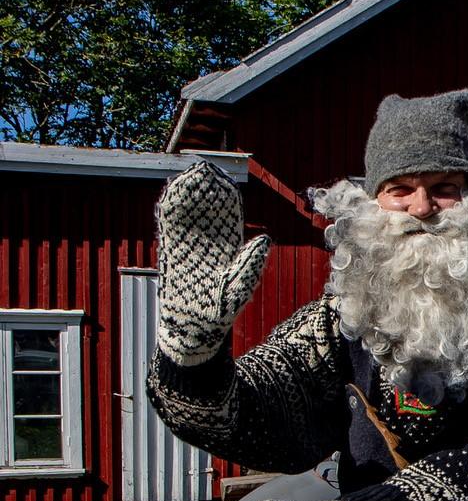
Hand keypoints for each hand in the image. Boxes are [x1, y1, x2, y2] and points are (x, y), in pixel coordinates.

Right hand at [156, 161, 270, 365]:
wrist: (192, 331)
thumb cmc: (218, 315)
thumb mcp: (239, 289)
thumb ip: (250, 264)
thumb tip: (264, 239)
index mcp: (228, 251)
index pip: (228, 220)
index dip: (227, 201)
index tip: (226, 182)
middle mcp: (208, 246)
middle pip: (208, 212)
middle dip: (207, 191)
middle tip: (207, 169)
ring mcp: (188, 247)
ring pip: (188, 214)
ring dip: (189, 194)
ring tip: (191, 174)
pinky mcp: (170, 252)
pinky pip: (169, 226)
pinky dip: (171, 208)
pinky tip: (172, 190)